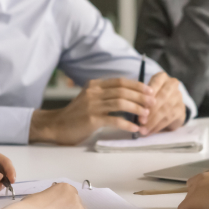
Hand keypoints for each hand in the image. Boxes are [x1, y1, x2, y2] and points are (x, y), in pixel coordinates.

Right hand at [22, 183, 89, 208]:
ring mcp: (79, 208)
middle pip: (78, 202)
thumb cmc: (31, 207)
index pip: (71, 194)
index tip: (60, 206)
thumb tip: (52, 201)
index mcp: (65, 187)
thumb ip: (52, 196)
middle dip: (71, 208)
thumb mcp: (41, 194)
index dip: (66, 201)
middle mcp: (74, 195)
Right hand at [30, 78, 154, 144]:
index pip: (120, 81)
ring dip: (136, 108)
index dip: (137, 85)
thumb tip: (131, 98)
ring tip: (146, 115)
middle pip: (122, 90)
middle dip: (140, 96)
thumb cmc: (76, 115)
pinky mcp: (91, 119)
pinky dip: (127, 123)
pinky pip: (114, 119)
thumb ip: (106, 96)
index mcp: (95, 85)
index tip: (149, 91)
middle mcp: (94, 92)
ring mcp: (92, 105)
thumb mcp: (91, 99)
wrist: (56, 126)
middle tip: (152, 103)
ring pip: (120, 103)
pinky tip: (135, 128)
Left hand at [140, 72, 185, 135]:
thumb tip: (135, 111)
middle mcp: (172, 85)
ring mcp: (178, 97)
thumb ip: (142, 99)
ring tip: (143, 130)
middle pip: (162, 97)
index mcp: (162, 77)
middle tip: (140, 121)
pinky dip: (158, 126)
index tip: (139, 105)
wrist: (171, 106)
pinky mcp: (181, 110)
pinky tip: (150, 131)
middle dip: (150, 110)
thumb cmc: (153, 98)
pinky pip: (169, 119)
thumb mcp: (146, 94)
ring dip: (153, 121)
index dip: (147, 94)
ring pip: (165, 109)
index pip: (156, 83)